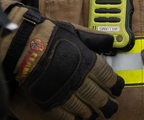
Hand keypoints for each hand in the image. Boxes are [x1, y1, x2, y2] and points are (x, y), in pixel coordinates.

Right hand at [1, 6, 122, 118]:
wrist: (26, 46)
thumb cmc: (50, 36)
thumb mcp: (75, 32)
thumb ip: (93, 38)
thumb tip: (109, 41)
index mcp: (88, 63)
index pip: (108, 79)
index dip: (115, 85)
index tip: (117, 88)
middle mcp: (79, 80)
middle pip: (99, 97)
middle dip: (108, 104)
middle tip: (111, 107)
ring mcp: (65, 93)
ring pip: (84, 109)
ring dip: (92, 112)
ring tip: (96, 113)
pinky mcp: (51, 101)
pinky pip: (66, 115)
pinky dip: (74, 118)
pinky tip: (78, 117)